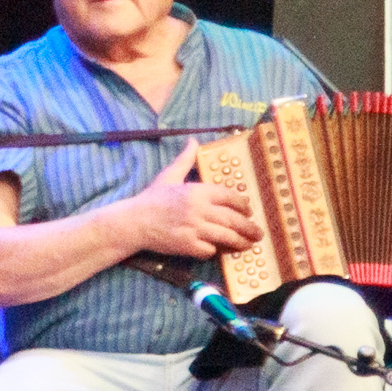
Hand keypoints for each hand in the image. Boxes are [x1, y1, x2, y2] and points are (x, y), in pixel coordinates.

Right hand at [124, 141, 262, 261]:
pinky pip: (209, 250)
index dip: (243, 204)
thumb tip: (193, 141)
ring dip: (240, 241)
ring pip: (226, 236)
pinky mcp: (188, 245)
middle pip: (233, 219)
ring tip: (248, 244)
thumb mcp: (169, 175)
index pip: (230, 197)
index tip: (248, 209)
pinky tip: (216, 248)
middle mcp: (199, 210)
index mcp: (197, 191)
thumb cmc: (152, 198)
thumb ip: (185, 159)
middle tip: (257, 232)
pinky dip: (214, 250)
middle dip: (249, 227)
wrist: (134, 222)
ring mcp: (194, 229)